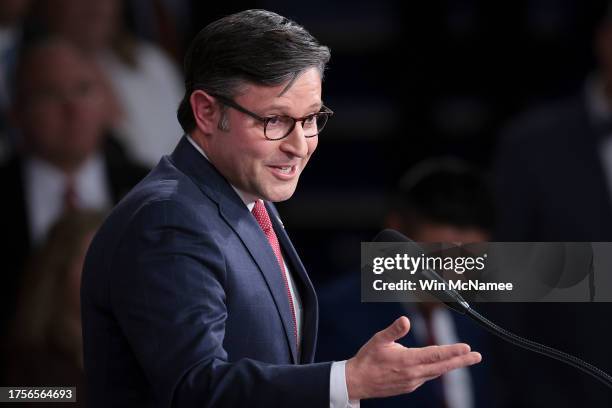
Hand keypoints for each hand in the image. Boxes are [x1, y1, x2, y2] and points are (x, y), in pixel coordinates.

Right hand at [345, 316, 481, 399]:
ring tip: (464, 359)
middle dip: (461, 361)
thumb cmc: (367, 359)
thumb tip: (405, 320)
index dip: (452, 351)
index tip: (467, 347)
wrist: (357, 382)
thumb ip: (394, 330)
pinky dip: (437, 370)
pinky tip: (440, 366)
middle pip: (443, 366)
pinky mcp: (409, 386)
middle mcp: (413, 373)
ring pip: (437, 372)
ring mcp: (412, 382)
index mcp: (407, 360)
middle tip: (477, 356)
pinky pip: (427, 376)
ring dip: (452, 365)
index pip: (435, 355)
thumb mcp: (378, 340)